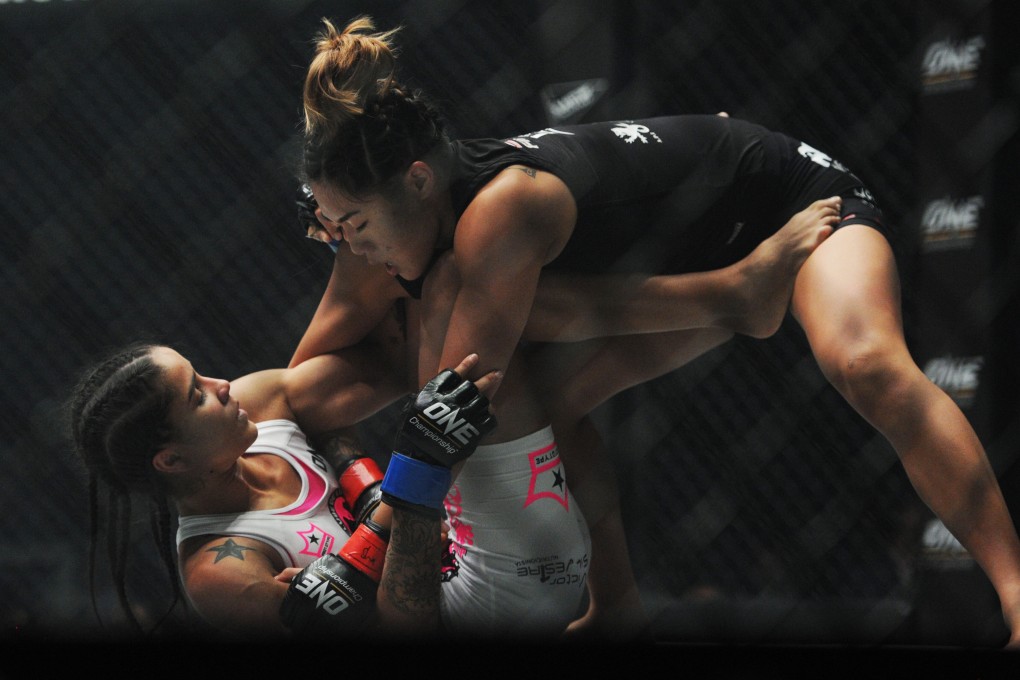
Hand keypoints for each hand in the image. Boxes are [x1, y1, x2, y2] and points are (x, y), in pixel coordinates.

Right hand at [392, 353, 499, 467]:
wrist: (420, 461)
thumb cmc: (412, 435)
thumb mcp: (412, 409)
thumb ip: (428, 395)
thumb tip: (440, 385)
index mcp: (433, 395)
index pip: (453, 373)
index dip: (466, 364)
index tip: (475, 357)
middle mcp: (449, 404)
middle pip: (472, 385)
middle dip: (486, 378)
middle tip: (497, 373)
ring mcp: (462, 418)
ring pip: (483, 401)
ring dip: (486, 398)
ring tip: (488, 398)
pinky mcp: (472, 433)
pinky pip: (489, 420)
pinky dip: (490, 416)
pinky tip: (488, 415)